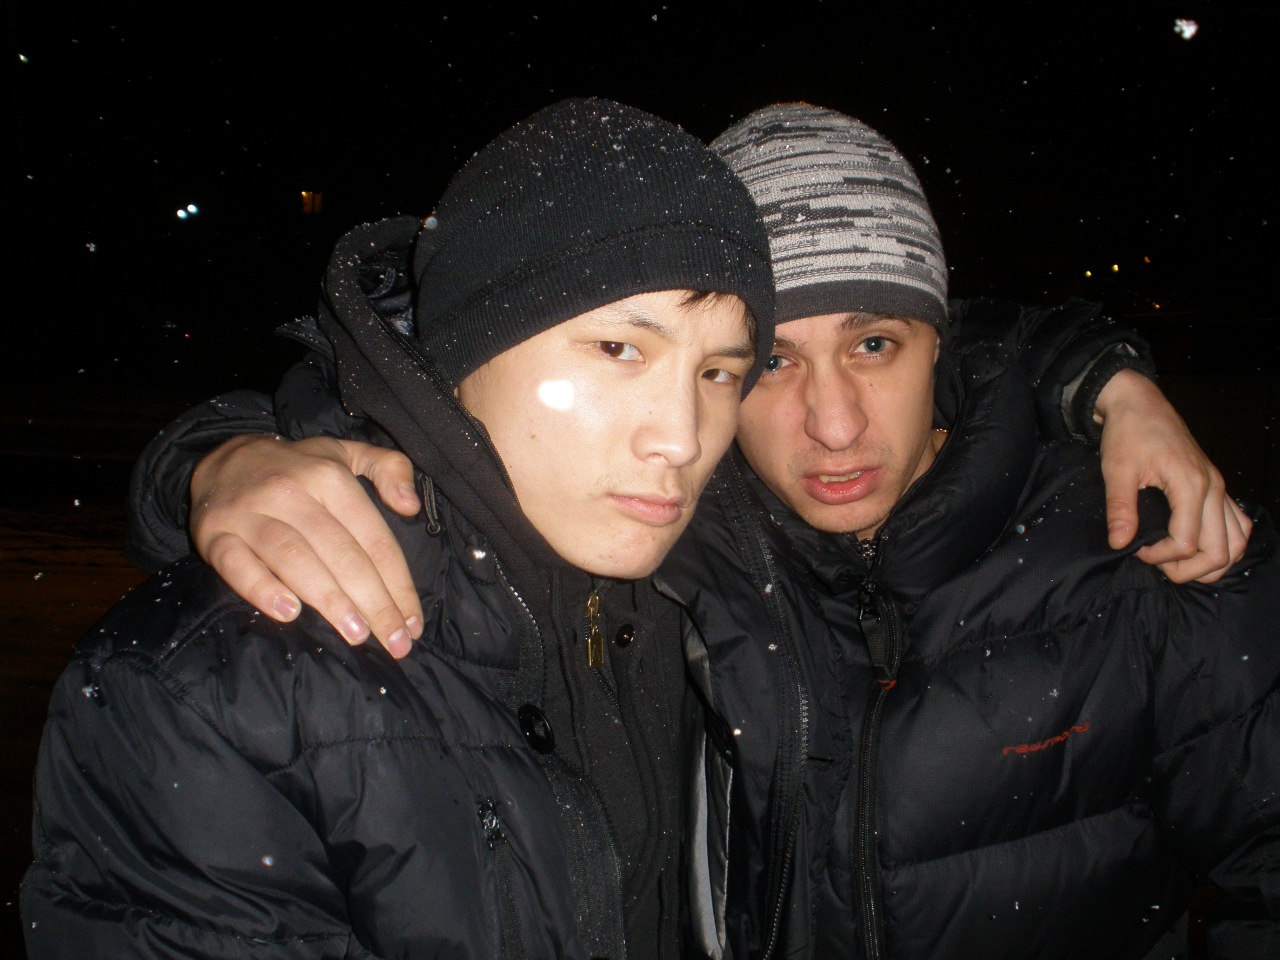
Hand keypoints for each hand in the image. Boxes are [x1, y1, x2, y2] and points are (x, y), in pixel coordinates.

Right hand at [190, 435, 422, 656]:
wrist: (224, 458)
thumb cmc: (299, 468)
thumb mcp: (348, 453)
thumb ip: (390, 468)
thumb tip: (411, 506)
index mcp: (329, 477)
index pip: (373, 537)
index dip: (398, 582)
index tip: (413, 622)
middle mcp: (290, 493)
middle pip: (340, 554)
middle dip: (373, 602)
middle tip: (395, 643)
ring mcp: (249, 514)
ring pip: (295, 560)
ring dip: (328, 600)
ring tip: (356, 634)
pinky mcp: (215, 535)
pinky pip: (237, 565)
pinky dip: (262, 589)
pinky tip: (288, 613)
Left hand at [1095, 370, 1251, 583]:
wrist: (1140, 404)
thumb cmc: (1128, 433)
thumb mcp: (1117, 470)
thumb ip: (1120, 508)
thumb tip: (1120, 543)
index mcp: (1191, 485)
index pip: (1187, 543)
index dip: (1159, 557)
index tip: (1135, 549)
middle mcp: (1214, 489)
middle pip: (1220, 551)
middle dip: (1189, 570)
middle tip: (1158, 565)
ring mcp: (1220, 488)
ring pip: (1237, 541)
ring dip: (1212, 562)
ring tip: (1179, 563)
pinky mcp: (1217, 487)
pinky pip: (1236, 525)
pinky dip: (1224, 545)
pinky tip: (1198, 548)